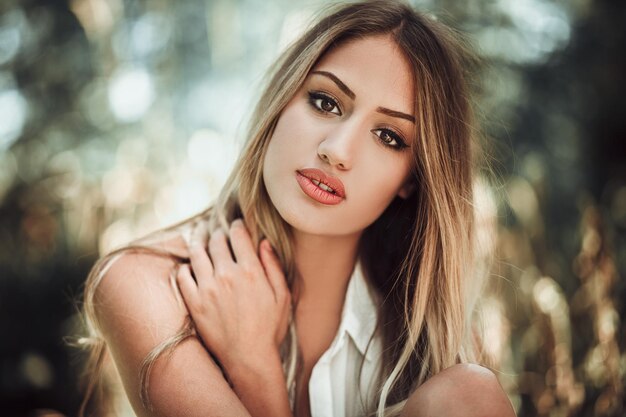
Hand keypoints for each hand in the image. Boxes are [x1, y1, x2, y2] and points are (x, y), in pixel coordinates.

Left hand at [176, 219, 291, 371]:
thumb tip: (264, 242)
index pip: (238, 235)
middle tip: (217, 232)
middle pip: (216, 240)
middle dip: (217, 232)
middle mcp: (227, 275)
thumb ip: (273, 266)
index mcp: (251, 271)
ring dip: (198, 241)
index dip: (237, 225)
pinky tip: (191, 266)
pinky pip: (183, 275)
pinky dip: (186, 266)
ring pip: (197, 253)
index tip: (236, 225)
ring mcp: (207, 288)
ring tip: (199, 237)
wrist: (249, 359)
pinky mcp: (194, 303)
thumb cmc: (269, 329)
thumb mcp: (282, 296)